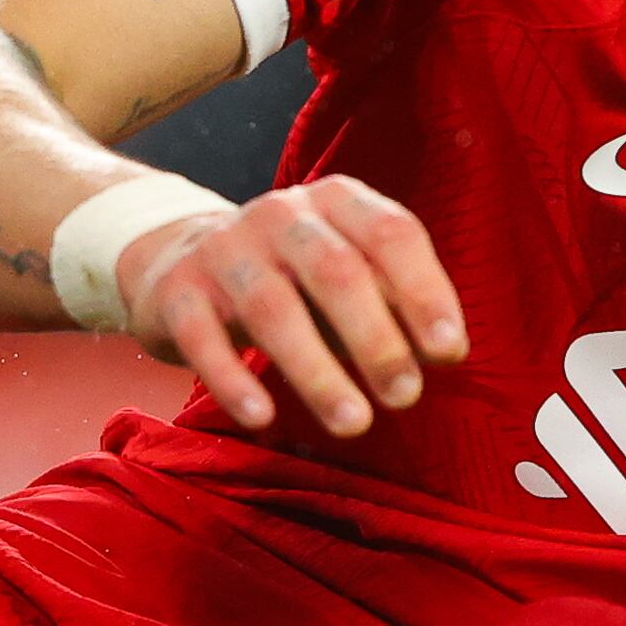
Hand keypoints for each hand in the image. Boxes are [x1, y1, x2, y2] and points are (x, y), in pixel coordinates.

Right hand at [115, 174, 469, 437]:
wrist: (179, 257)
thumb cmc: (293, 277)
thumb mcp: (347, 272)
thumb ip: (394, 302)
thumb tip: (446, 351)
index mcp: (337, 201)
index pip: (391, 233)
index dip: (425, 291)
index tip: (449, 352)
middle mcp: (280, 214)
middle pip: (335, 270)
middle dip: (376, 338)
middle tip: (405, 397)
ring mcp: (223, 249)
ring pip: (272, 308)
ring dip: (316, 371)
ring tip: (353, 423)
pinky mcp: (176, 291)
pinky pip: (202, 337)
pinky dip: (233, 380)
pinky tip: (261, 418)